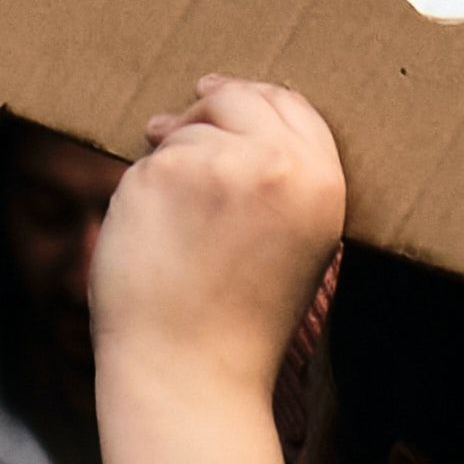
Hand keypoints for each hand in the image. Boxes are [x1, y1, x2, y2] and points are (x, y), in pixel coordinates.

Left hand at [91, 79, 346, 413]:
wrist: (192, 371)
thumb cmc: (241, 320)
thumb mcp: (297, 241)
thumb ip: (282, 177)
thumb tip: (229, 107)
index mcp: (322, 182)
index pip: (291, 105)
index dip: (254, 97)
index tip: (220, 93)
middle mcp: (276, 164)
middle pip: (236, 97)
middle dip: (205, 107)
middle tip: (168, 125)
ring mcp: (215, 164)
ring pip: (185, 132)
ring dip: (169, 160)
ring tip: (172, 227)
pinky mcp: (159, 174)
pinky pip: (145, 162)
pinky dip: (141, 191)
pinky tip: (149, 235)